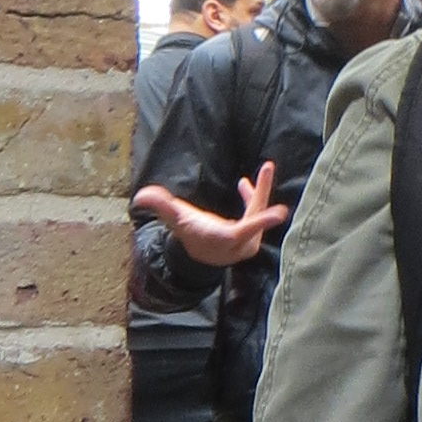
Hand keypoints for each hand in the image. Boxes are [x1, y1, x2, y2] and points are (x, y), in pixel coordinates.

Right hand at [133, 161, 289, 266]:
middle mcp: (240, 243)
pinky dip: (254, 200)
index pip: (244, 230)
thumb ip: (160, 206)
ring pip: (257, 213)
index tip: (281, 212)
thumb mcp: (174, 219)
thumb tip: (141, 196)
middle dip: (261, 192)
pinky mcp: (251, 236)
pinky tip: (245, 185)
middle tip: (268, 167)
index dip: (261, 221)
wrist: (198, 255)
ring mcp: (248, 241)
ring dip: (256, 193)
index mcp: (224, 239)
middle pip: (255, 215)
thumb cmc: (187, 234)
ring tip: (262, 169)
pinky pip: (256, 216)